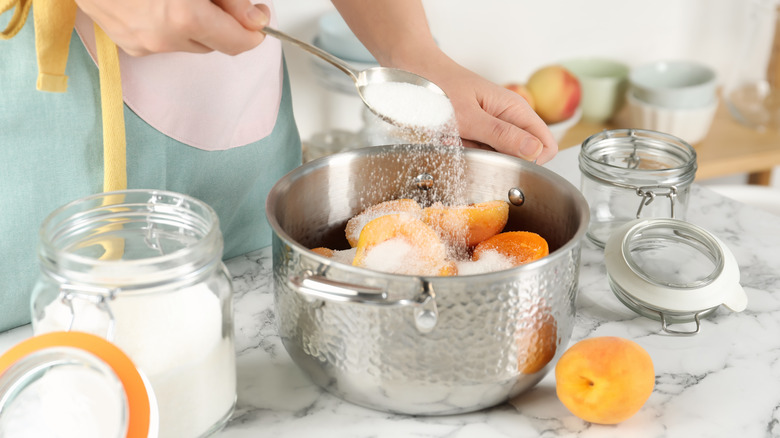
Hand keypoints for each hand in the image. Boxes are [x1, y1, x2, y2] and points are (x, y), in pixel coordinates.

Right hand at [75, 0, 270, 55]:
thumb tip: (254, 19)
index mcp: (184, 18)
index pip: (239, 43)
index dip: (255, 30)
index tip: (259, 15)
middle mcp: (164, 38)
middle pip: (216, 43)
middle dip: (221, 22)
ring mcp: (143, 45)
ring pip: (190, 43)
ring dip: (195, 24)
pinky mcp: (129, 45)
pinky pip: (164, 42)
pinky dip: (170, 26)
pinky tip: (157, 2)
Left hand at [414, 54, 557, 163]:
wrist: (413, 71)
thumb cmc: (438, 87)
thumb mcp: (468, 116)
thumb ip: (501, 135)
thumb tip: (535, 151)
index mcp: (515, 109)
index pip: (546, 146)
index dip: (532, 161)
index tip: (505, 164)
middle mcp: (509, 118)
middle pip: (521, 156)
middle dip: (497, 161)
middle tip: (471, 147)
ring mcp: (492, 125)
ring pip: (497, 157)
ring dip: (476, 156)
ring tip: (456, 140)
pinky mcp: (476, 131)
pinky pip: (478, 152)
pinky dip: (463, 152)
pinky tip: (450, 140)